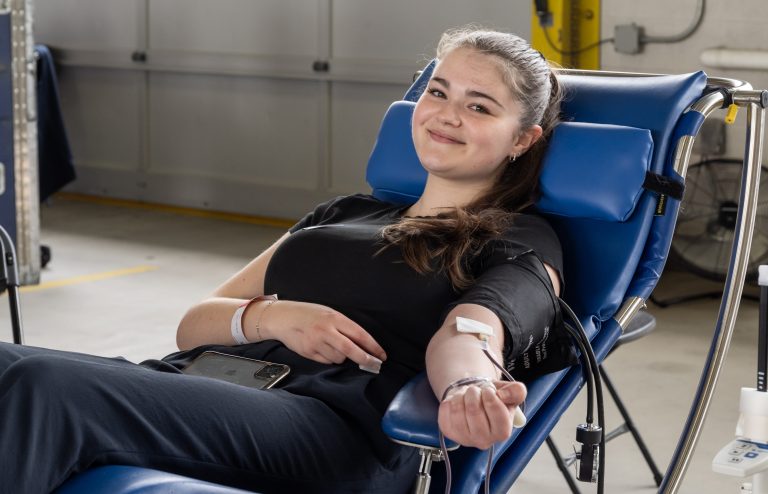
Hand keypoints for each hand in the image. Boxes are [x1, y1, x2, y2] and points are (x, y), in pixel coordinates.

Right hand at [260, 300, 386, 367]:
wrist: (282, 317)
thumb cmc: (309, 314)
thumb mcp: (329, 313)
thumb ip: (344, 327)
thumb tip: (363, 344)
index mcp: (334, 318)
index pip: (359, 334)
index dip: (373, 347)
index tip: (381, 355)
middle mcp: (325, 330)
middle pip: (351, 350)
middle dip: (365, 359)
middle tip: (375, 365)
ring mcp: (316, 343)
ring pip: (339, 358)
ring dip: (343, 356)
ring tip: (334, 345)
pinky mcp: (308, 353)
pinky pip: (327, 361)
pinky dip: (330, 358)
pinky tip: (324, 348)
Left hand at [437, 380, 525, 449]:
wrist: (474, 399)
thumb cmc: (493, 398)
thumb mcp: (510, 392)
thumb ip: (517, 391)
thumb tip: (502, 395)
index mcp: (503, 432)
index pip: (497, 414)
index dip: (491, 396)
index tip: (489, 391)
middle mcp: (484, 441)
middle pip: (474, 410)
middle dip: (474, 392)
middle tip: (476, 391)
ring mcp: (464, 438)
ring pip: (457, 409)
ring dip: (461, 395)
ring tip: (466, 395)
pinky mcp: (449, 432)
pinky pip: (445, 410)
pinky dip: (450, 399)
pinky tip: (458, 402)